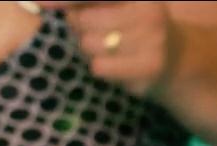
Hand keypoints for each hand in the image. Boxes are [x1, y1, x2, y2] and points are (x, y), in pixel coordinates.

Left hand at [40, 1, 182, 99]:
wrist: (176, 60)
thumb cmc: (135, 28)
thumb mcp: (120, 6)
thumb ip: (87, 3)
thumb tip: (45, 1)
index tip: (40, 2)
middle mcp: (148, 11)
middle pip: (84, 19)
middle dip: (79, 28)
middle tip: (96, 32)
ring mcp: (151, 39)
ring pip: (88, 44)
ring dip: (89, 50)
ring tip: (109, 49)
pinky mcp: (148, 66)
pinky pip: (99, 67)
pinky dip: (100, 67)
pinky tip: (116, 64)